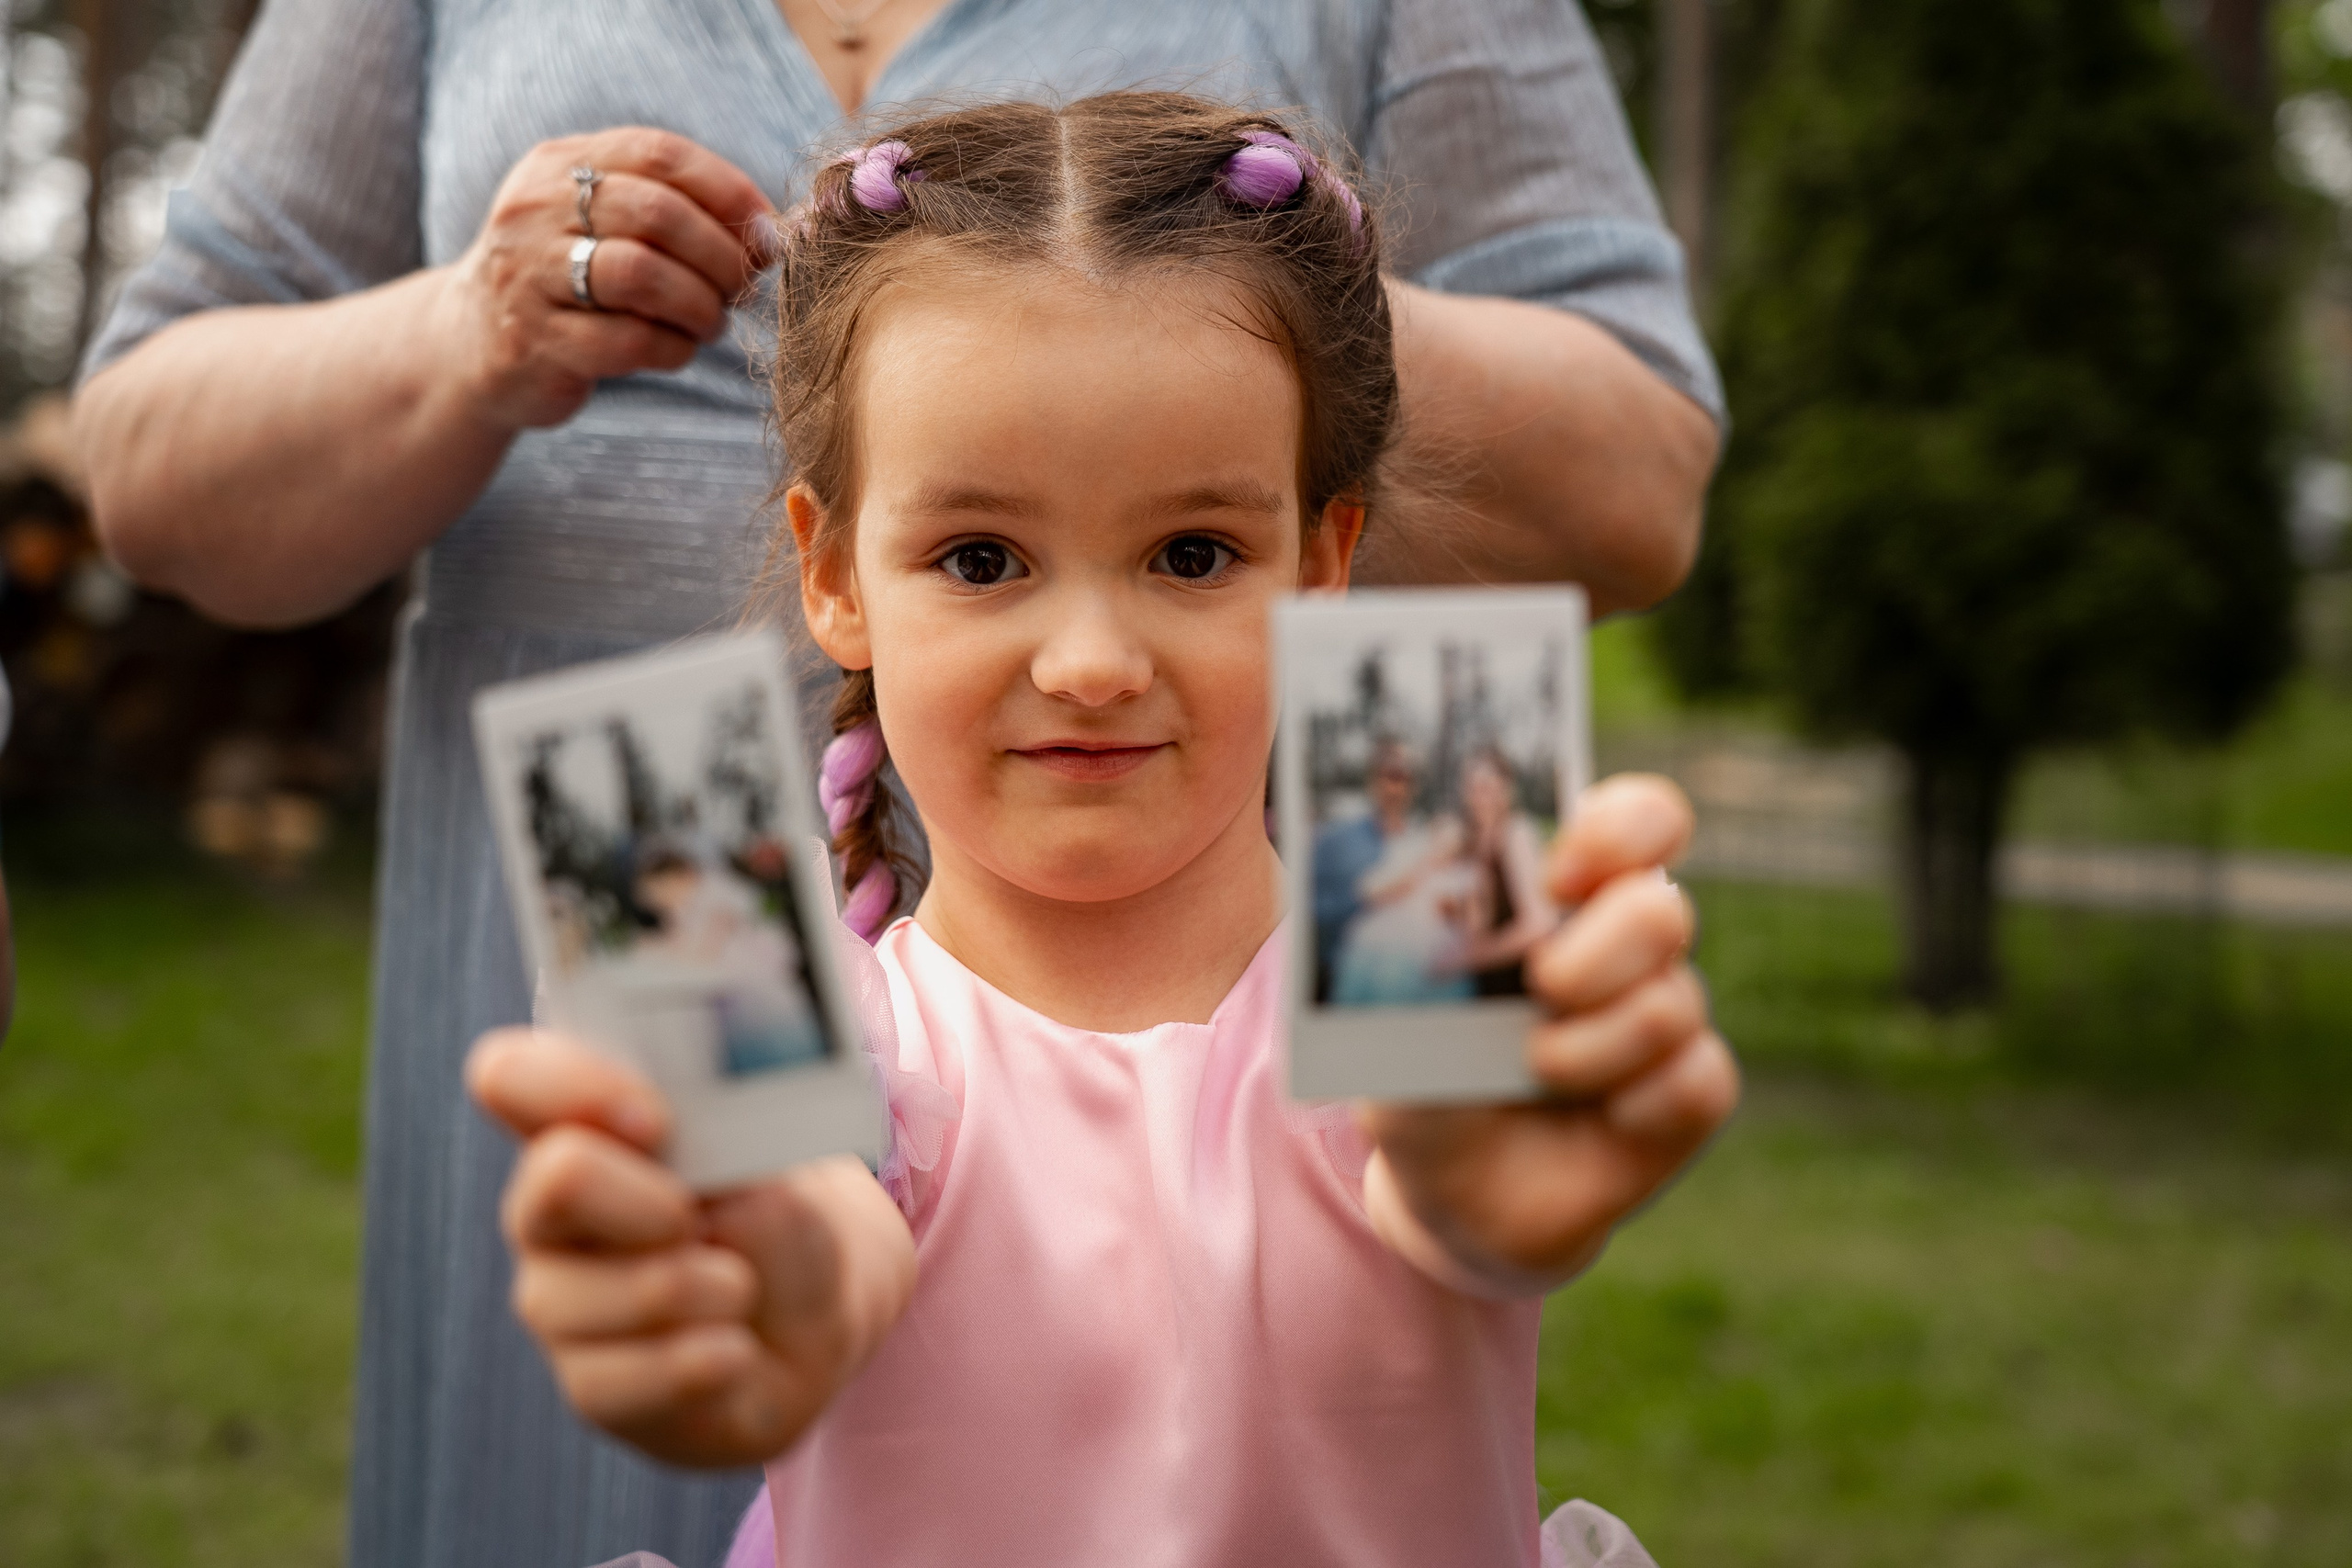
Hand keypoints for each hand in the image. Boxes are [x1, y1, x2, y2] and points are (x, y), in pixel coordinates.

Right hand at [432, 128, 775, 430]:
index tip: (767, 232)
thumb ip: (676, 210)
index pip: (658, 153)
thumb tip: (774, 231)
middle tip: (743, 286)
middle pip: (657, 213)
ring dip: (701, 305)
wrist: (472, 341)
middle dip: (721, 254)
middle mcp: (536, 210)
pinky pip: (629, 341)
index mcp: (560, 164)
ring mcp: (528, 274)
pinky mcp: (535, 341)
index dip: (728, 190)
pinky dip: (673, 348)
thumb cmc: (569, 277)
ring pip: (643, 277)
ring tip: (712, 321)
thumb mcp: (604, 221)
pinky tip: (678, 349)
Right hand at [466, 1028, 914, 1467]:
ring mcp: (558, 1299)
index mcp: (583, 1129)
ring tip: (739, 1286)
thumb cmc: (776, 1224)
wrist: (810, 1327)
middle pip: (554, 1180)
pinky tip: (735, 1349)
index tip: (656, 1120)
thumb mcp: (771, 1170)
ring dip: (704, 1288)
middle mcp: (549, 1211)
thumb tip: (692, 1196)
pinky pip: (631, 1376)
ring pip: (598, 1293)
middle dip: (653, 1201)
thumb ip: (725, 1155)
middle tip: (703, 1219)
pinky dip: (708, 1359)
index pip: (511, 1077)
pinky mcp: (588, 1384)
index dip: (569, 1085)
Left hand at [1363, 775, 1738, 1294]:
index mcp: (1566, 898)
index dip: (1622, 829)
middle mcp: (1629, 948)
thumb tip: (1428, 932)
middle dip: (1600, 949)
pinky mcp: (1688, 1094)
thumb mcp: (1392, 1028)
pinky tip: (1601, 1122)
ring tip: (1535, 1070)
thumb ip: (1411, 980)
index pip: (1639, 822)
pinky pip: (1698, 1080)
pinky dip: (1636, 1107)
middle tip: (1543, 985)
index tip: (1560, 874)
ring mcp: (1666, 1019)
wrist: (1454, 1196)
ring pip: (1670, 1004)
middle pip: (1662, 907)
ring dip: (1589, 1048)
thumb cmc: (1426, 1083)